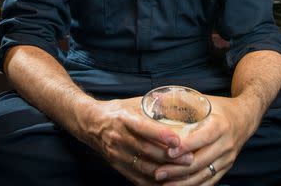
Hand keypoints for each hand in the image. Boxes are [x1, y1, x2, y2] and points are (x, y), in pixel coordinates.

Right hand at [78, 96, 194, 184]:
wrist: (91, 123)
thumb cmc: (117, 111)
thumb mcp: (133, 103)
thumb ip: (153, 105)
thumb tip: (178, 102)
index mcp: (123, 118)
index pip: (142, 127)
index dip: (160, 135)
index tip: (177, 140)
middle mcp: (118, 137)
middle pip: (146, 151)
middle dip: (170, 157)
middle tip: (189, 158)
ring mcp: (117, 154)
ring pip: (144, 167)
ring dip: (166, 172)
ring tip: (183, 171)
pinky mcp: (117, 166)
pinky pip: (137, 179)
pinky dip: (153, 183)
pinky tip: (168, 182)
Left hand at [153, 95, 251, 184]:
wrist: (245, 118)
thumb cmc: (221, 108)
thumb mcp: (205, 100)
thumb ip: (182, 100)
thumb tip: (156, 97)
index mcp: (220, 125)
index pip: (203, 138)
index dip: (186, 146)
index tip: (169, 152)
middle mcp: (225, 144)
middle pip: (201, 161)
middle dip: (178, 169)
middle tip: (158, 172)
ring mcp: (227, 158)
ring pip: (204, 175)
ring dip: (183, 182)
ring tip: (164, 184)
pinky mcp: (226, 167)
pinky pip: (210, 181)